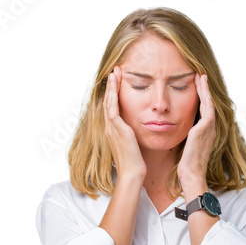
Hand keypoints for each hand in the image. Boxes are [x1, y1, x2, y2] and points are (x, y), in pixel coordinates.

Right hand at [104, 66, 145, 183]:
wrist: (132, 172)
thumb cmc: (135, 163)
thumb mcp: (134, 145)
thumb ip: (133, 136)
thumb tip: (138, 132)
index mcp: (114, 132)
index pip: (112, 109)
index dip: (113, 95)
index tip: (117, 83)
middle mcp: (110, 128)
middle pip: (107, 102)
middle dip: (111, 87)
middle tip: (114, 72)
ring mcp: (112, 128)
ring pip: (108, 102)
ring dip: (111, 87)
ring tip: (114, 73)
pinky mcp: (116, 129)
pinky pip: (112, 108)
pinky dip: (112, 95)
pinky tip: (115, 84)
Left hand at [177, 74, 215, 189]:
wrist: (192, 174)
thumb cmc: (187, 165)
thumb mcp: (186, 148)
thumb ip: (186, 138)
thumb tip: (180, 134)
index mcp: (206, 133)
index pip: (204, 111)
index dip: (202, 98)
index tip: (197, 87)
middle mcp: (210, 128)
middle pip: (208, 104)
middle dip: (205, 90)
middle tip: (201, 76)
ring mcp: (209, 127)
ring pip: (209, 102)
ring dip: (205, 88)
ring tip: (201, 76)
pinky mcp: (205, 127)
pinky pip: (206, 106)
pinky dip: (204, 94)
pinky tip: (200, 84)